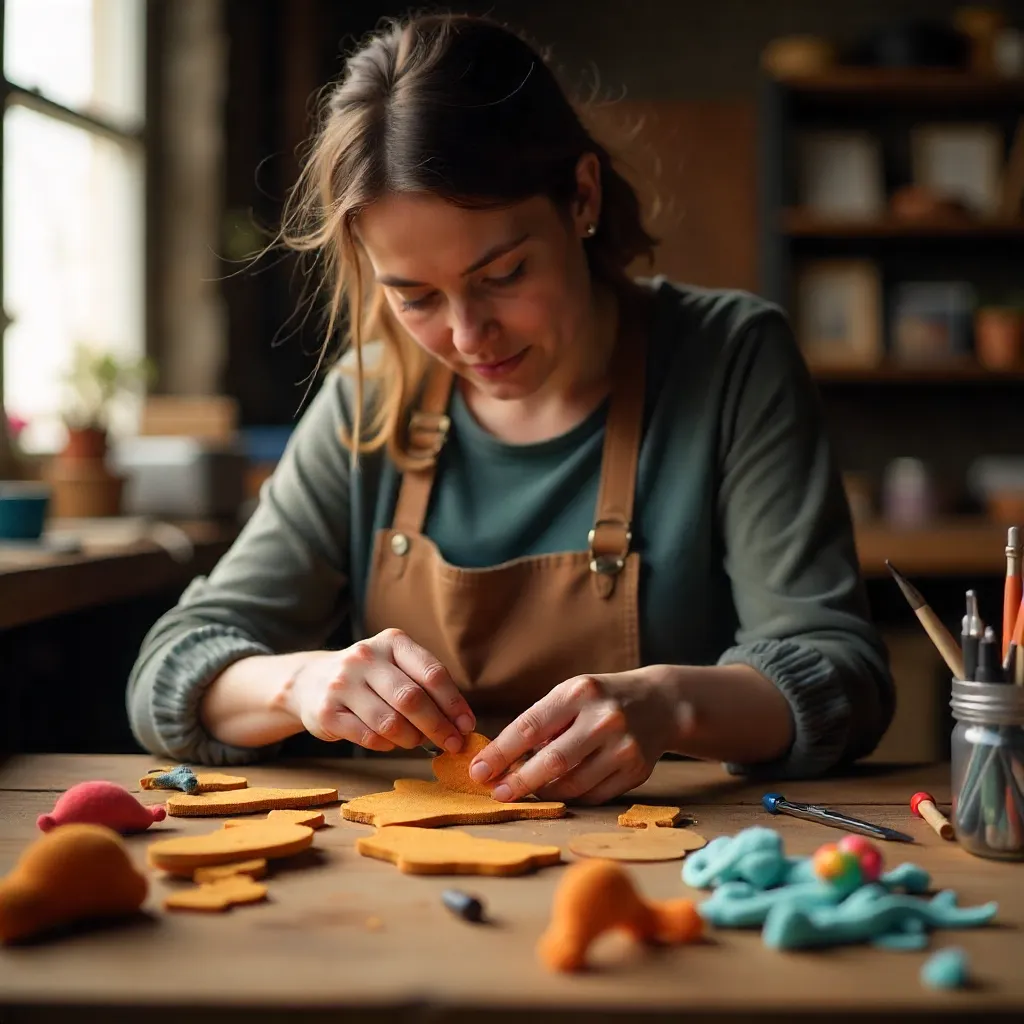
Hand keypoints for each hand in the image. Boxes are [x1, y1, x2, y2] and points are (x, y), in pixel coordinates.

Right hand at [279, 628, 475, 751]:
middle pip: (412, 699)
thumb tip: (461, 724)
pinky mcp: (327, 712)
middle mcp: (365, 657)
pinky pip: (369, 737)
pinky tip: (390, 741)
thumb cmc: (370, 678)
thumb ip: (426, 686)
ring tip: (416, 741)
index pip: (432, 672)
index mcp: (392, 642)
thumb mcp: (397, 666)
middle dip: (438, 727)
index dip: (454, 703)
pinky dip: (387, 745)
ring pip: (390, 722)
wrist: (310, 681)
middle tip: (452, 744)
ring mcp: (342, 684)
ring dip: (412, 739)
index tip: (467, 726)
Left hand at [468, 666, 690, 804]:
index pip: (531, 726)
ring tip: (528, 790)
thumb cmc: (601, 699)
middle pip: (553, 761)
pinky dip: (571, 796)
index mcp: (580, 693)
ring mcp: (624, 747)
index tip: (479, 770)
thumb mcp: (571, 695)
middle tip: (497, 793)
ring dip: (544, 792)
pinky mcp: (637, 771)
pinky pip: (593, 796)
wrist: (661, 704)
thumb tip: (502, 762)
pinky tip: (561, 789)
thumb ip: (541, 723)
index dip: (501, 752)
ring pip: (573, 785)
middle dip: (519, 781)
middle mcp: (604, 719)